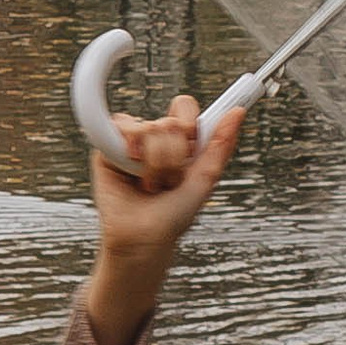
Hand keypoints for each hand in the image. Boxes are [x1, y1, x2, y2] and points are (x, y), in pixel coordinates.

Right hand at [79, 92, 242, 344]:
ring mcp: (130, 140)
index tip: (191, 144)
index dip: (189, 124)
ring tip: (150, 184)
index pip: (184, 106)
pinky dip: (132, 158)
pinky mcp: (107, 146)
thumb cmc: (175, 215)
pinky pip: (121, 130)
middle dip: (175, 159)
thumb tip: (238, 111)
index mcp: (178, 139)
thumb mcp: (205, 178)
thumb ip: (220, 144)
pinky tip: (130, 175)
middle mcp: (153, 136)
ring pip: (150, 127)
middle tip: (168, 182)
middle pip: (170, 122)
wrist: (145, 238)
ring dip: (156, 164)